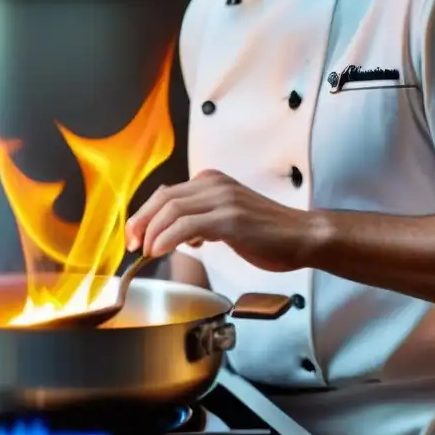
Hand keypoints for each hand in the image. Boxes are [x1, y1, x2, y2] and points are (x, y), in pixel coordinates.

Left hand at [125, 169, 312, 271]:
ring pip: (171, 209)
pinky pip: (188, 225)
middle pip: (163, 198)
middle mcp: (215, 185)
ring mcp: (223, 200)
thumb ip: (201, 222)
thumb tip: (176, 236)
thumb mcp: (228, 220)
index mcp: (212, 183)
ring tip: (144, 251)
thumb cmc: (269, 233)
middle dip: (141, 221)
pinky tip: (159, 251)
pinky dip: (167, 238)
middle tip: (131, 243)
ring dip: (151, 231)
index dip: (144, 214)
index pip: (166, 194)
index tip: (134, 235)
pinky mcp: (231, 219)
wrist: (303, 237)